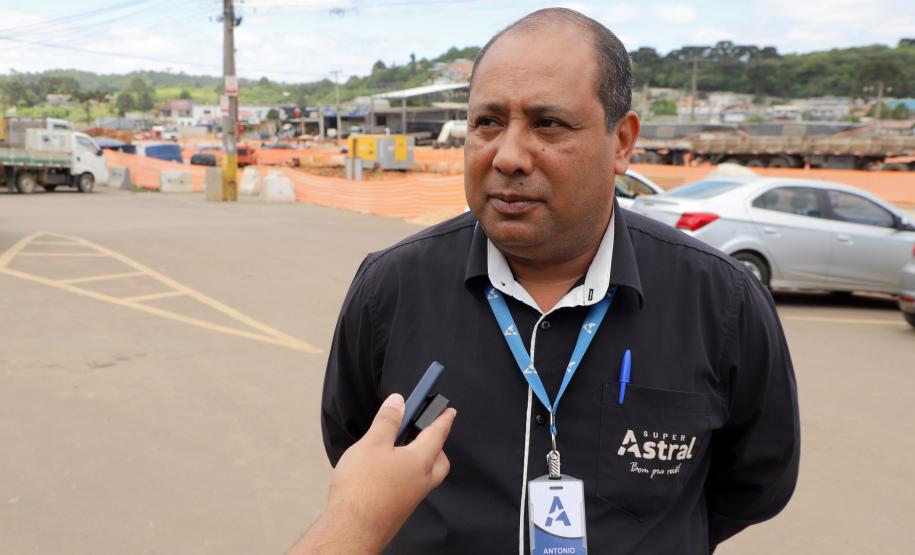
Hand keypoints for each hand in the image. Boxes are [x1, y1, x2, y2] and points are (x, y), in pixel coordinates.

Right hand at [289, 394, 455, 553]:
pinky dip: (407, 474)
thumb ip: (387, 421)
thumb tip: (397, 402)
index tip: (449, 411)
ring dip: (420, 459)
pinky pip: (412, 486)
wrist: (353, 530)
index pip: (438, 434)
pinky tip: (387, 472)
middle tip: (425, 431)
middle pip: (439, 459)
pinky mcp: (400, 508)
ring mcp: (412, 497)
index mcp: (421, 461)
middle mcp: (422, 480)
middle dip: (436, 443)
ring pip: (426, 474)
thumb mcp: (372, 444)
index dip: (443, 419)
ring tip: (400, 449)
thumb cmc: (362, 490)